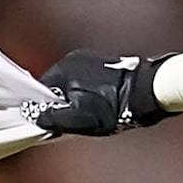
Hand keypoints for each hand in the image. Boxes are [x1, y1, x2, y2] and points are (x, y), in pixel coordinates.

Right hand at [22, 50, 167, 136]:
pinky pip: (88, 83)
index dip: (44, 109)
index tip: (52, 123)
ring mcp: (91, 61)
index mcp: (64, 68)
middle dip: (62, 106)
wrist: (146, 93)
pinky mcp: (105, 66)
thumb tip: (36, 118)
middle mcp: (75, 59)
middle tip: (73, 122)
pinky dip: (90, 96)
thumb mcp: (77, 119)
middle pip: (57, 88)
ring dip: (77, 102)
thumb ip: (52, 119)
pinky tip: (101, 107)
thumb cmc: (113, 106)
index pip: (41, 91)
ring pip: (73, 87)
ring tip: (91, 115)